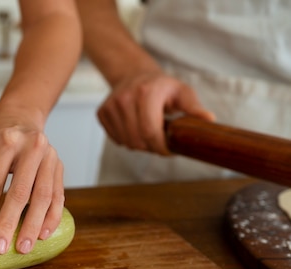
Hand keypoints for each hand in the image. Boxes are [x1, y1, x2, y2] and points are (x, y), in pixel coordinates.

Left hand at [0, 117, 63, 254]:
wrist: (21, 117)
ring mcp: (49, 155)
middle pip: (20, 192)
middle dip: (10, 223)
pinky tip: (43, 234)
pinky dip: (51, 217)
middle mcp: (30, 147)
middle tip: (2, 247)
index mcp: (5, 142)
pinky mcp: (59, 166)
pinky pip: (58, 196)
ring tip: (24, 247)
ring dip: (33, 225)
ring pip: (43, 196)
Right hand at [98, 70, 214, 154]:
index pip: (150, 132)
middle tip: (161, 140)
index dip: (162, 147)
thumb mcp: (182, 92)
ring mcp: (111, 106)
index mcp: (146, 93)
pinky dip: (128, 140)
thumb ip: (194, 108)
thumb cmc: (162, 87)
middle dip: (152, 147)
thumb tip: (209, 120)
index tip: (170, 150)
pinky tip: (135, 128)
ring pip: (127, 142)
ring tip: (149, 131)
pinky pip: (116, 139)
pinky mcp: (102, 113)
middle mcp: (124, 98)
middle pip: (138, 141)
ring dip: (140, 144)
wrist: (134, 74)